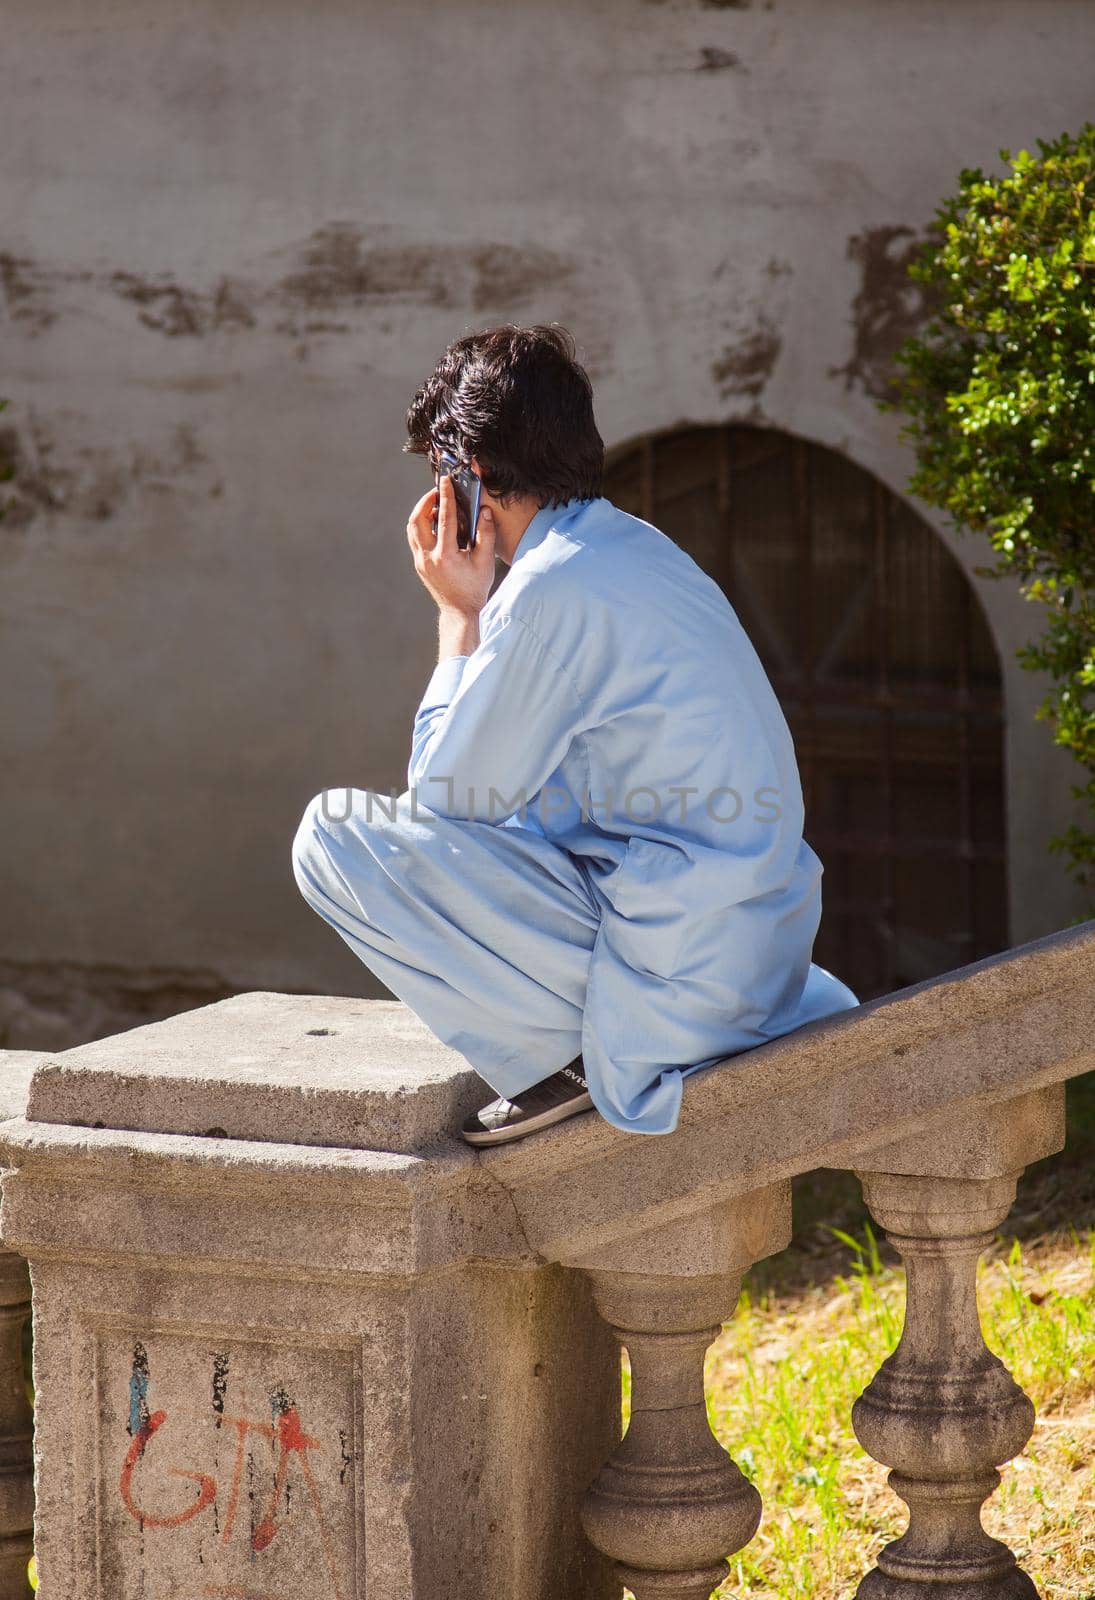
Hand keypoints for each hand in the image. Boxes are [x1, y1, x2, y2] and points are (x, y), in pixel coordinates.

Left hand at [406, 476, 495, 621]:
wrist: (459, 612)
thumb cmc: (474, 588)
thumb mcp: (485, 562)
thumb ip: (486, 534)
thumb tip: (484, 511)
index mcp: (446, 556)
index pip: (444, 519)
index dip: (446, 497)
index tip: (445, 481)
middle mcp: (429, 558)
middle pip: (417, 520)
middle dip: (426, 502)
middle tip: (438, 492)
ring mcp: (421, 562)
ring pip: (412, 529)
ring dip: (422, 513)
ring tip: (436, 505)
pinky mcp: (419, 564)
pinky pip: (416, 539)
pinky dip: (422, 526)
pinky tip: (435, 523)